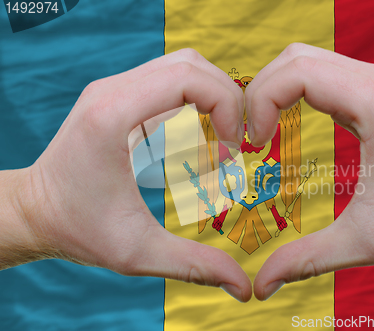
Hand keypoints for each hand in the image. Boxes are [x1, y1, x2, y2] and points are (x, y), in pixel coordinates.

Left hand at [4, 49, 250, 301]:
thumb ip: (194, 266)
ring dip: (213, 96)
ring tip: (224, 137)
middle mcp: (112, 90)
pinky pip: (169, 79)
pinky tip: (202, 135)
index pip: (188, 78)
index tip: (234, 146)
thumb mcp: (137, 252)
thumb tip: (243, 286)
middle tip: (237, 142)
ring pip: (182, 65)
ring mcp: (113, 88)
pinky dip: (197, 99)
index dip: (226, 106)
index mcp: (113, 115)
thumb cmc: (78, 229)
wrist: (34, 212)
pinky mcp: (118, 96)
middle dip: (227, 98)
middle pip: (191, 65)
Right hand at [246, 43, 373, 299]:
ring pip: (303, 57)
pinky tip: (283, 119)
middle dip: (258, 92)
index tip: (254, 143)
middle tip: (250, 137)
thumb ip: (307, 260)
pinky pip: (317, 68)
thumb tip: (260, 286)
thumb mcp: (363, 243)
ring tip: (261, 128)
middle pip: (294, 58)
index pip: (299, 73)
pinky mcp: (370, 83)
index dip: (261, 101)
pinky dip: (289, 87)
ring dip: (272, 87)